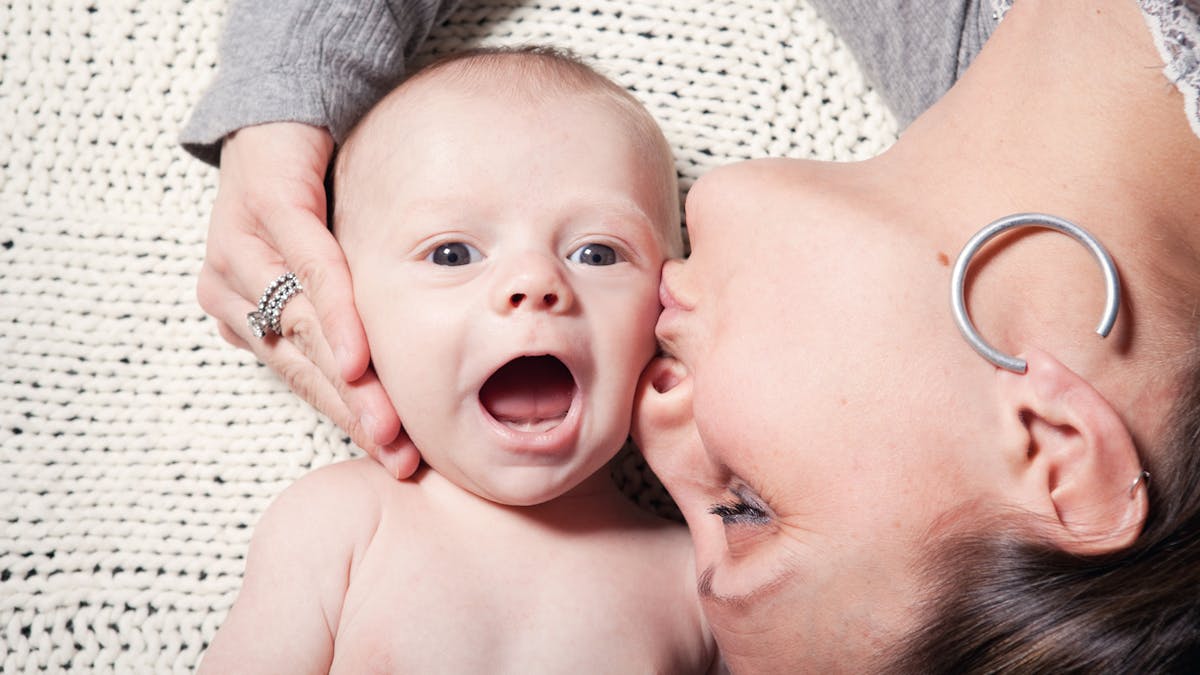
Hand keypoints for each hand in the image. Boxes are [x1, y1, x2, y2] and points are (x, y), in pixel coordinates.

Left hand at [196, 122, 419, 477]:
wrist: (286, 110)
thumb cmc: (309, 195)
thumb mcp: (316, 266)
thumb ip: (325, 320)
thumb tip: (363, 377)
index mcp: (235, 308)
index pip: (297, 377)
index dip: (344, 418)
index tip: (388, 457)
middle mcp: (226, 285)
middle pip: (299, 364)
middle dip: (352, 415)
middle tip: (396, 456)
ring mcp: (240, 248)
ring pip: (304, 330)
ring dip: (351, 382)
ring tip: (390, 424)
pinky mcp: (269, 209)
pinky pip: (310, 273)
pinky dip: (339, 317)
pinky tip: (362, 356)